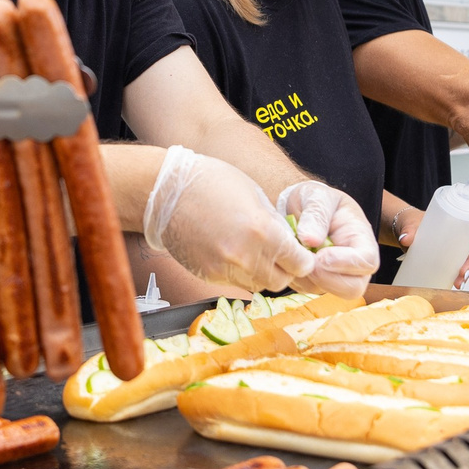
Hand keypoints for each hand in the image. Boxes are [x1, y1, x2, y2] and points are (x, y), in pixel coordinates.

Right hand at [143, 147, 317, 294]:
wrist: (165, 192)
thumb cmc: (210, 182)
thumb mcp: (254, 194)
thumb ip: (274, 223)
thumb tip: (290, 242)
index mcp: (263, 232)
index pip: (299, 264)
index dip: (302, 260)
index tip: (300, 255)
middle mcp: (246, 257)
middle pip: (281, 280)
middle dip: (285, 269)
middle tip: (280, 255)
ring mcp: (225, 269)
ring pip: (258, 285)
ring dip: (262, 273)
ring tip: (254, 252)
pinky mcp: (208, 275)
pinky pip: (235, 283)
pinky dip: (240, 273)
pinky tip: (233, 253)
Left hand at [277, 181, 377, 296]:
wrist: (299, 207)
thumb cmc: (314, 199)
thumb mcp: (317, 197)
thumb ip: (316, 214)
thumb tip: (310, 240)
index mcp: (361, 239)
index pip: (367, 261)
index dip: (346, 264)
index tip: (321, 256)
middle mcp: (353, 263)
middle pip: (354, 287)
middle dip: (327, 279)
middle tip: (304, 261)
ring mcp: (335, 275)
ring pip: (327, 291)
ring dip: (307, 277)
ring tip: (294, 251)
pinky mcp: (316, 281)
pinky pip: (307, 289)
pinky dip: (295, 277)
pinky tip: (288, 257)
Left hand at [397, 208, 468, 286]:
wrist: (403, 229)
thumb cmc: (411, 221)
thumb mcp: (410, 223)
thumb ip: (408, 230)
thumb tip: (405, 238)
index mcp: (454, 222)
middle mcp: (457, 236)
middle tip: (462, 273)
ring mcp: (452, 248)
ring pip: (466, 261)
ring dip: (466, 273)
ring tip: (458, 283)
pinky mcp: (444, 258)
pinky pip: (456, 267)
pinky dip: (457, 276)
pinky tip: (454, 284)